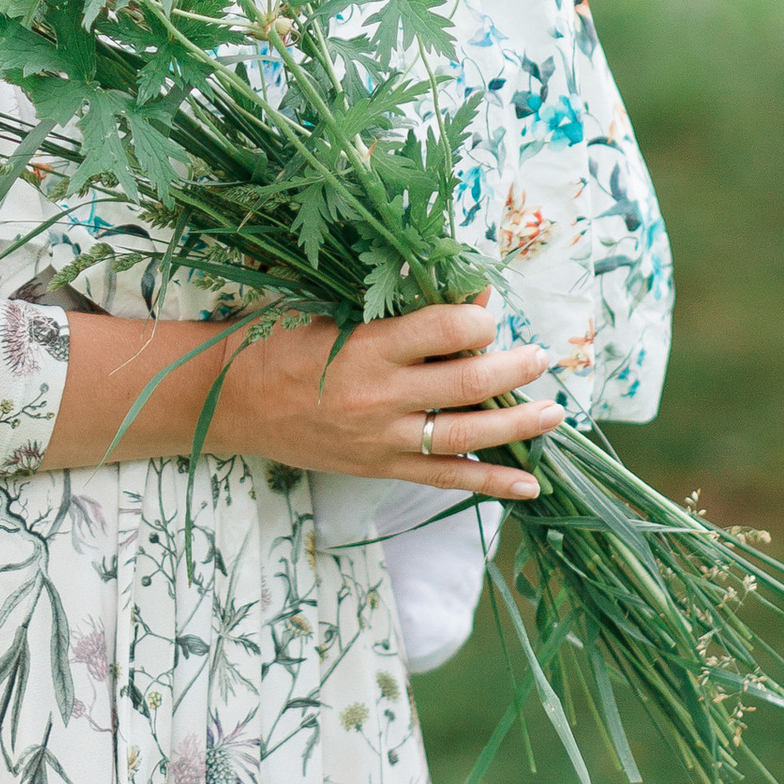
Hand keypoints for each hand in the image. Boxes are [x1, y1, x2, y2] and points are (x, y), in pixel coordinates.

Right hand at [207, 300, 558, 500]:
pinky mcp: (380, 466)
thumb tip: (463, 298)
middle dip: (513, 369)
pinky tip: (529, 485)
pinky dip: (491, 483)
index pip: (442, 329)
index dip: (477, 319)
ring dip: (517, 425)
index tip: (490, 313)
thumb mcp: (329, 309)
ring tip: (552, 414)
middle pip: (466, 383)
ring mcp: (382, 439)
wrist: (231, 401)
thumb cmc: (279, 341)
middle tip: (542, 357)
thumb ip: (393, 307)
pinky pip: (446, 478)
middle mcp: (380, 396)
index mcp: (366, 346)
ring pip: (465, 435)